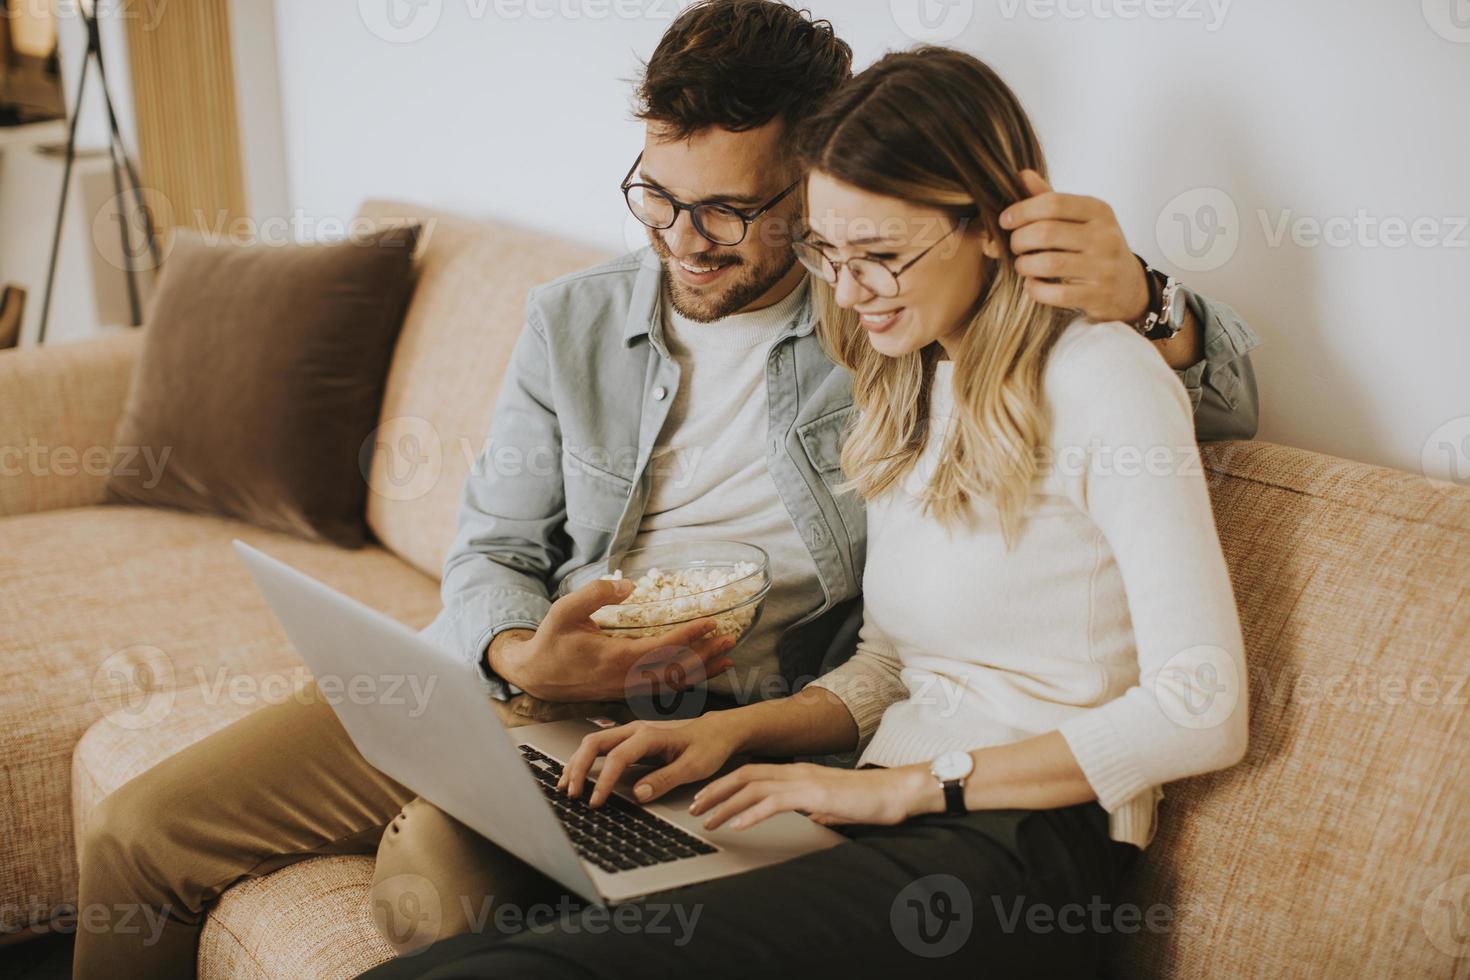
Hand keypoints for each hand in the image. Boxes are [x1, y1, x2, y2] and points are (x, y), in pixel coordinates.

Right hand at [487, 579, 736, 702]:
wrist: (534, 675)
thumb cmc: (550, 641)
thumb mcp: (564, 610)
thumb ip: (595, 594)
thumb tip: (628, 585)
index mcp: (616, 659)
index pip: (663, 648)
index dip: (690, 635)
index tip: (712, 621)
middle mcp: (627, 679)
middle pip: (677, 671)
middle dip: (706, 656)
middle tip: (730, 640)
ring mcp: (627, 689)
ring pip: (673, 685)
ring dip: (702, 671)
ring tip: (728, 659)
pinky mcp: (625, 693)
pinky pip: (663, 690)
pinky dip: (686, 682)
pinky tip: (701, 674)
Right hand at [558, 713, 747, 806]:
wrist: (719, 730)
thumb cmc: (709, 746)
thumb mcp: (695, 766)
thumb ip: (666, 779)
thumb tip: (638, 794)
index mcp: (650, 735)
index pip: (617, 757)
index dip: (603, 782)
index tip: (596, 803)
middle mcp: (636, 729)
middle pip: (595, 743)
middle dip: (578, 768)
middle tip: (571, 794)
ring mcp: (632, 732)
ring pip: (594, 743)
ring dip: (577, 763)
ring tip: (566, 787)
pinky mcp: (631, 739)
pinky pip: (601, 747)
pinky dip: (585, 761)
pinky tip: (579, 776)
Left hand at [690, 762, 938, 831]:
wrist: (897, 793)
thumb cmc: (870, 800)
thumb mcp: (834, 805)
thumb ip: (819, 807)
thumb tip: (811, 816)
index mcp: (798, 772)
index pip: (751, 773)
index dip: (725, 784)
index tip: (705, 799)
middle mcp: (796, 771)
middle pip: (744, 775)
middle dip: (715, 791)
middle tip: (693, 808)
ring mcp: (804, 781)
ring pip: (753, 788)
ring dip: (726, 805)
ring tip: (707, 821)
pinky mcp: (814, 795)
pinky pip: (775, 802)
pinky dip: (752, 813)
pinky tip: (738, 826)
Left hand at [1001, 170, 1150, 323]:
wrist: (1129, 286)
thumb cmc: (1096, 247)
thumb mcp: (1081, 218)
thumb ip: (1051, 199)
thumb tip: (1022, 175)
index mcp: (1099, 211)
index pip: (1053, 203)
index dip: (1022, 211)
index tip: (1005, 220)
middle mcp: (1105, 236)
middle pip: (1047, 232)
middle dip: (1019, 239)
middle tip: (1014, 246)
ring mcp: (1104, 267)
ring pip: (1050, 263)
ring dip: (1025, 265)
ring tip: (1021, 265)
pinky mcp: (1098, 295)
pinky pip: (1057, 293)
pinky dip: (1036, 289)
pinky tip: (1032, 284)